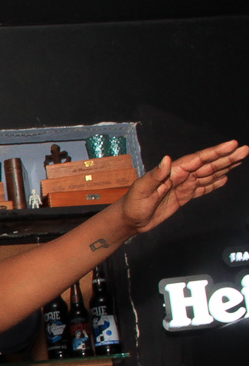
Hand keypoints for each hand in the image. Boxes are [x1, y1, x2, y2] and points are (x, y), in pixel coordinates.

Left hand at [119, 139, 247, 232]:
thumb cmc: (132, 204)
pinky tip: (225, 178)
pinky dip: (214, 183)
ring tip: (240, 159)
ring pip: (208, 174)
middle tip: (244, 149)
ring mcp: (182, 186)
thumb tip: (166, 159)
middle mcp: (180, 176)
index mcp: (172, 172)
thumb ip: (155, 175)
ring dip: (224, 167)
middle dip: (226, 157)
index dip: (215, 152)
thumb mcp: (140, 190)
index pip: (197, 159)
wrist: (129, 220)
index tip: (231, 144)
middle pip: (207, 164)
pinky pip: (202, 188)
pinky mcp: (183, 197)